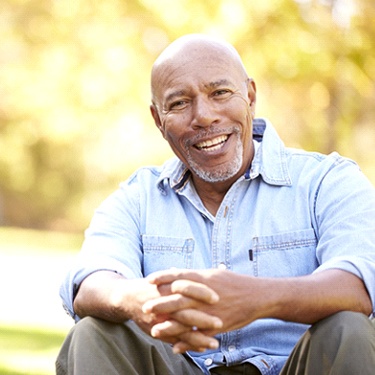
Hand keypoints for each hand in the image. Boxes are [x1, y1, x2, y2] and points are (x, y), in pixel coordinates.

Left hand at [144, 269, 259, 351]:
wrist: (258, 296)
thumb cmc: (235, 283)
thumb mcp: (215, 274)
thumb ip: (195, 275)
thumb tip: (176, 272)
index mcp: (204, 278)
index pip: (179, 275)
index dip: (162, 277)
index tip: (148, 279)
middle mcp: (205, 293)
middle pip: (178, 298)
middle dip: (160, 303)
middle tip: (145, 307)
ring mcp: (211, 310)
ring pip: (186, 319)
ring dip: (169, 325)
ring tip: (154, 330)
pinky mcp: (218, 325)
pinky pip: (199, 335)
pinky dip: (187, 342)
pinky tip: (175, 347)